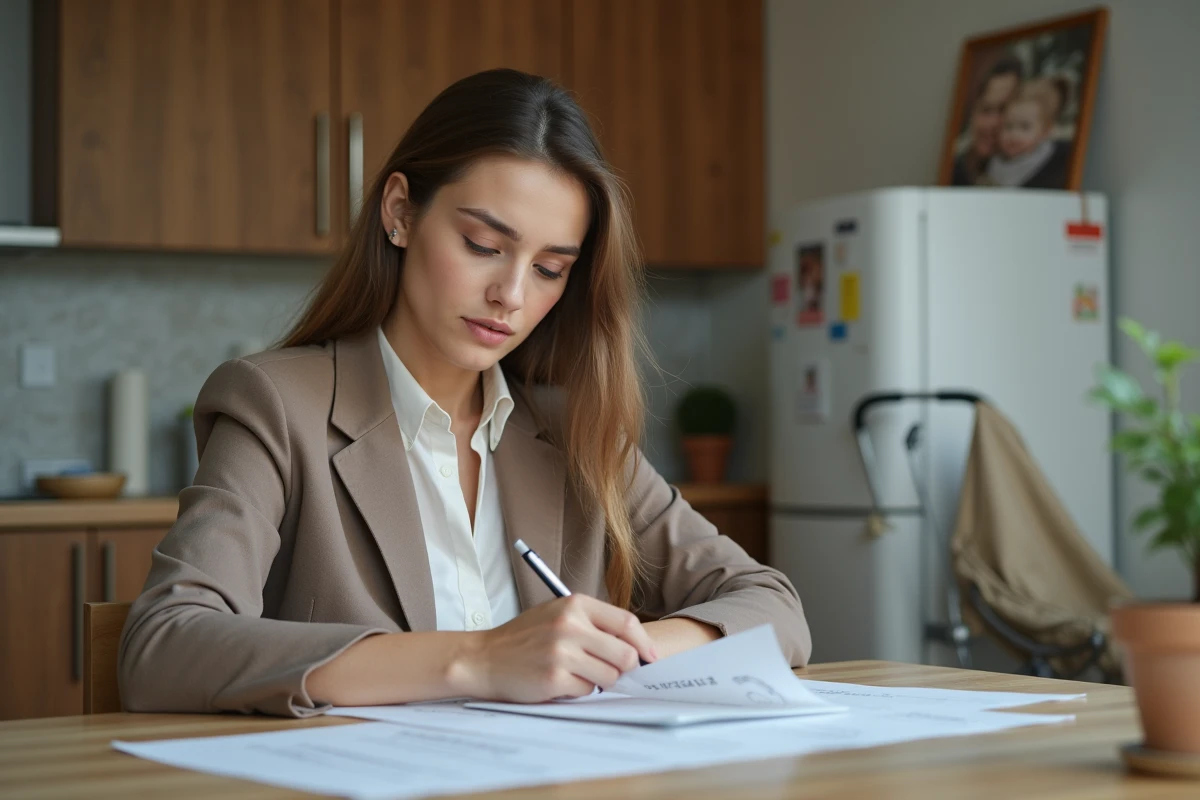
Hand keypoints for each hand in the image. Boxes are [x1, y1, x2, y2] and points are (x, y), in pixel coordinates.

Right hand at [461, 595, 657, 702]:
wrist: (484, 658)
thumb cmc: (525, 637)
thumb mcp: (558, 614)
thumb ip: (593, 624)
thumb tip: (634, 647)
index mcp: (575, 605)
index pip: (627, 623)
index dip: (643, 644)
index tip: (649, 657)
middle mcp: (570, 626)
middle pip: (624, 655)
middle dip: (622, 668)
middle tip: (608, 671)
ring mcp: (561, 653)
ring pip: (609, 677)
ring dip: (598, 681)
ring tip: (576, 674)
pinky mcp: (553, 679)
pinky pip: (586, 691)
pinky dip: (577, 691)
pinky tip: (558, 682)